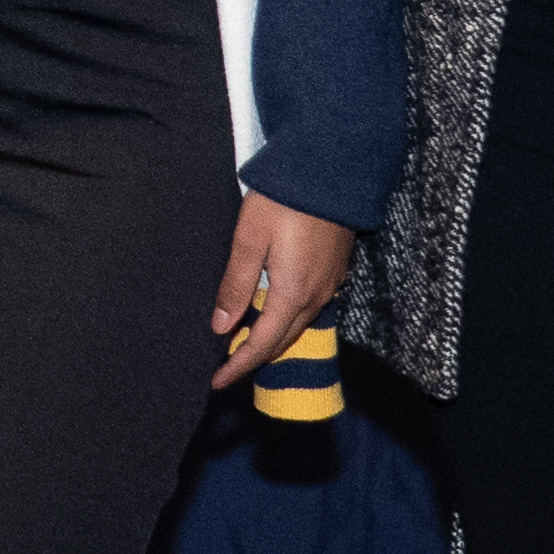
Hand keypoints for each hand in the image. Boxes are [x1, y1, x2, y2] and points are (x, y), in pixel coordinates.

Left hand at [206, 196, 358, 387]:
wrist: (330, 172)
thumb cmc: (283, 201)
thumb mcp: (249, 239)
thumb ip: (235, 285)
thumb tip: (221, 328)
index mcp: (293, 293)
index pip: (263, 344)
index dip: (239, 365)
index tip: (218, 381)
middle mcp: (317, 296)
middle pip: (283, 340)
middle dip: (255, 358)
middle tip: (226, 368)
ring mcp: (330, 284)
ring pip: (298, 325)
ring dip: (272, 339)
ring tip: (243, 345)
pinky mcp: (335, 271)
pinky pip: (310, 308)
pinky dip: (287, 320)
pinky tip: (271, 314)